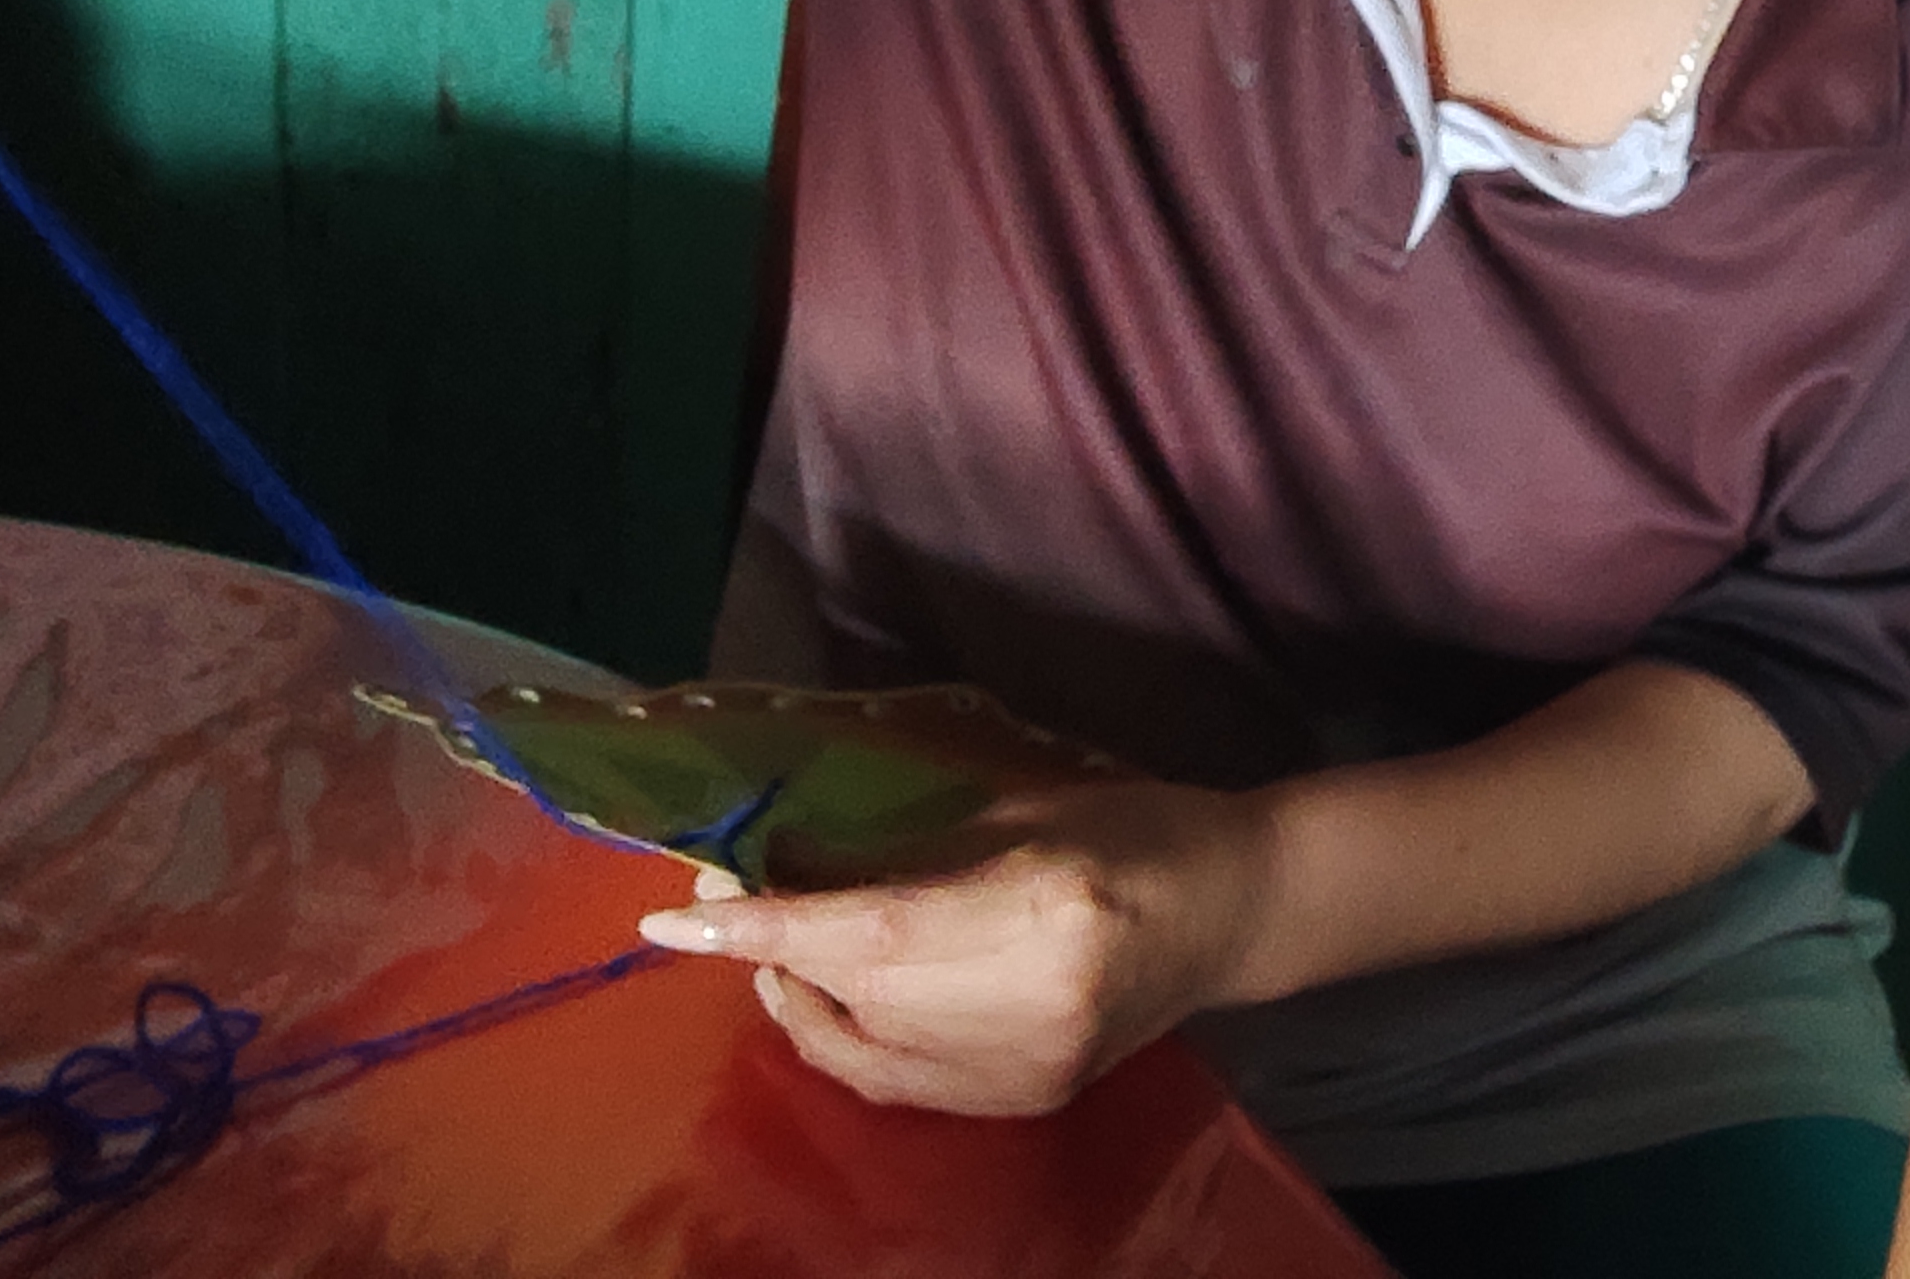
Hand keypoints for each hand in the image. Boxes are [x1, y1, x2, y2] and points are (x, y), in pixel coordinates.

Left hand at [638, 778, 1274, 1117]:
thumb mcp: (1022, 810)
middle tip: (729, 899)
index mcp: (1043, 903)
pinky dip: (848, 1037)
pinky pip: (896, 1079)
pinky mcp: (1026, 1100)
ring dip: (802, 993)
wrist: (1236, 911)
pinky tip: (835, 996)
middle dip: (777, 949)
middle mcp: (1032, 998)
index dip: (770, 925)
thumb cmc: (1135, 828)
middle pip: (860, 990)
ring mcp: (1030, 1065)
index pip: (876, 928)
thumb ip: (903, 847)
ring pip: (864, 1043)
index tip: (673, 915)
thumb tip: (777, 861)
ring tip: (782, 944)